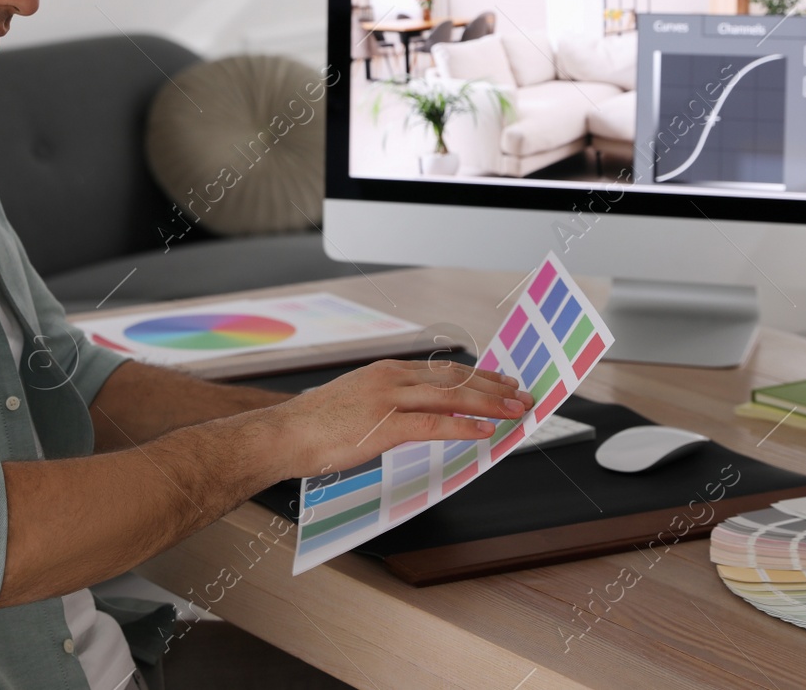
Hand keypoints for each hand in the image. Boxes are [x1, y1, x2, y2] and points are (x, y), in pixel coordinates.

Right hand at [264, 359, 533, 478]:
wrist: (284, 434)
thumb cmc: (316, 425)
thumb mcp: (357, 402)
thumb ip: (389, 403)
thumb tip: (417, 415)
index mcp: (386, 371)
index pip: (443, 370)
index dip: (478, 376)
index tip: (502, 381)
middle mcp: (391, 378)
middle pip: (454, 378)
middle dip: (492, 387)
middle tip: (521, 394)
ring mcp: (388, 399)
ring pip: (450, 397)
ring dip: (489, 404)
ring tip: (515, 411)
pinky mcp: (383, 425)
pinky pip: (433, 425)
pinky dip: (464, 427)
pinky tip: (485, 432)